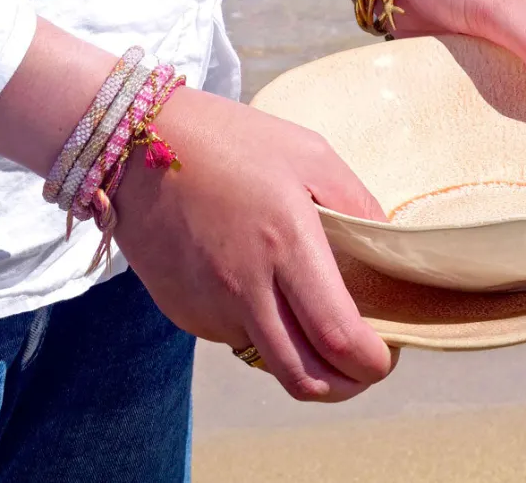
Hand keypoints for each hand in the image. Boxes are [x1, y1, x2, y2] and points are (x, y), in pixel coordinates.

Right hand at [114, 86, 395, 402]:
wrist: (138, 142)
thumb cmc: (232, 140)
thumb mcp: (310, 154)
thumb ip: (356, 204)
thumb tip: (384, 251)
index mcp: (286, 243)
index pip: (337, 336)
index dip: (371, 362)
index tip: (387, 355)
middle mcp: (244, 287)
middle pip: (304, 378)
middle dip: (345, 384)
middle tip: (363, 363)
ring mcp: (207, 306)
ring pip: (270, 360)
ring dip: (302, 355)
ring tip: (314, 314)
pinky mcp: (182, 311)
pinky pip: (234, 337)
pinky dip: (261, 329)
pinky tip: (263, 286)